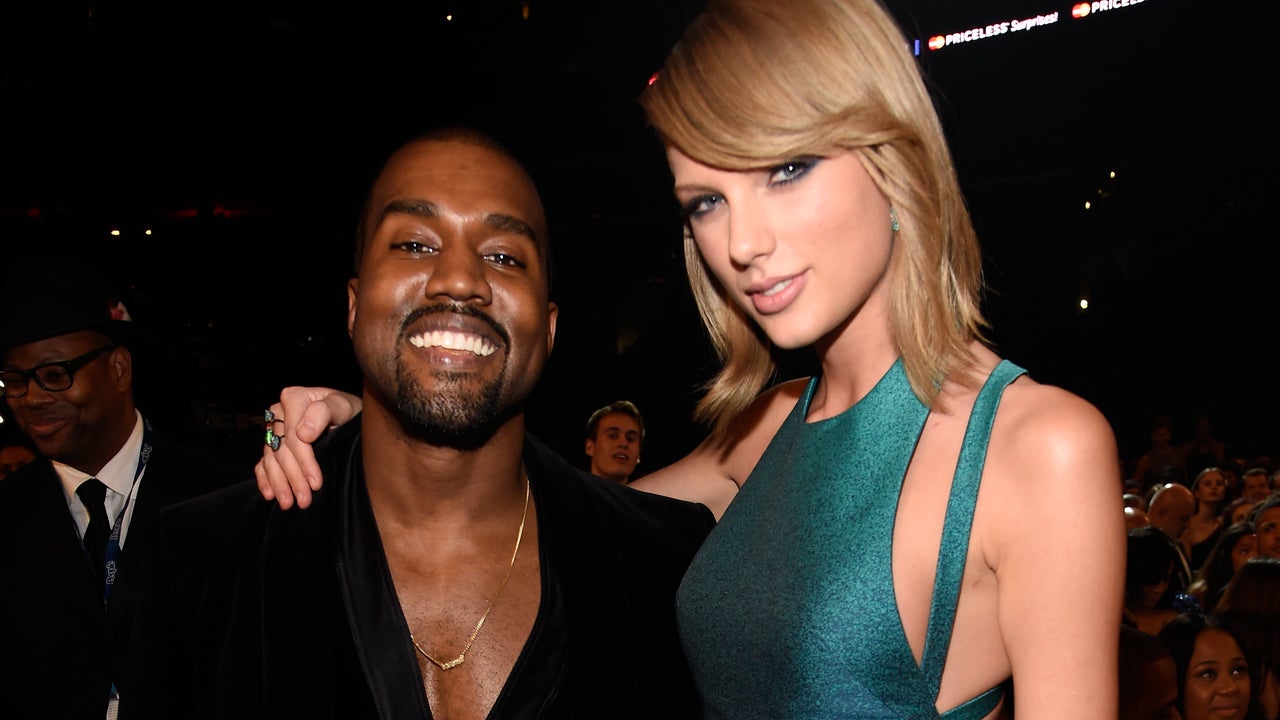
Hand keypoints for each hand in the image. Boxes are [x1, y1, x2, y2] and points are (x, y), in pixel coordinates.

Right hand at [254, 387, 361, 508]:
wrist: (348, 415)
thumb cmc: (348, 410)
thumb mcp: (344, 405)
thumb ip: (324, 412)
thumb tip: (303, 433)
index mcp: (294, 398)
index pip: (294, 436)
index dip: (304, 462)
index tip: (316, 483)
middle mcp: (279, 412)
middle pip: (282, 451)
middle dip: (293, 478)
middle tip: (304, 500)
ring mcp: (274, 429)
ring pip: (271, 459)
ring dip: (279, 484)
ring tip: (288, 503)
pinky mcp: (273, 443)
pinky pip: (263, 462)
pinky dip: (265, 479)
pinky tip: (270, 494)